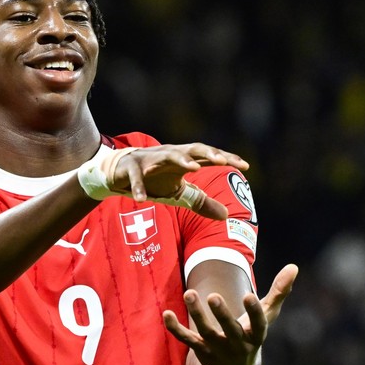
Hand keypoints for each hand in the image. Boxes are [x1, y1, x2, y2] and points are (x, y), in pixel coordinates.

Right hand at [112, 143, 248, 218]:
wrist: (119, 172)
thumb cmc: (154, 180)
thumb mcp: (179, 193)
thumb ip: (201, 202)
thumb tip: (226, 216)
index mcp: (184, 159)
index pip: (209, 157)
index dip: (227, 159)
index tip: (245, 166)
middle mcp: (170, 154)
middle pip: (193, 149)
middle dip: (208, 153)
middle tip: (223, 161)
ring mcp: (150, 159)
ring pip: (168, 155)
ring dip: (181, 159)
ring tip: (194, 168)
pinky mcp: (131, 168)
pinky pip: (136, 177)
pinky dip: (139, 188)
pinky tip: (143, 200)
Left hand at [162, 264, 297, 364]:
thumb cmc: (252, 335)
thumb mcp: (267, 315)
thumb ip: (279, 292)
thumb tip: (294, 266)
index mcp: (256, 336)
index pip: (258, 325)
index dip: (254, 312)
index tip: (249, 295)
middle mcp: (238, 345)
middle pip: (229, 330)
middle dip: (221, 314)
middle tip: (213, 295)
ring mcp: (218, 350)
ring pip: (205, 333)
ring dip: (196, 314)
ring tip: (189, 292)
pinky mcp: (200, 351)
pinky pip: (186, 340)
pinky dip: (175, 328)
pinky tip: (166, 314)